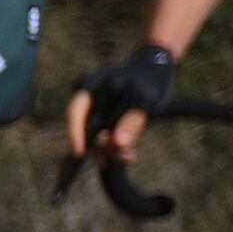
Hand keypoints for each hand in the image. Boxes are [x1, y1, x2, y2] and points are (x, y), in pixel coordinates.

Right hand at [64, 41, 175, 169]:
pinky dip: (117, 145)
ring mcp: (95, 109)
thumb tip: (118, 144)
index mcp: (90, 85)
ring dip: (110, 149)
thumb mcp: (146, 98)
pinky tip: (130, 154)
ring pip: (96, 135)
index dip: (75, 133)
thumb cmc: (151, 79)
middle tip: (110, 161)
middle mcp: (88, 98)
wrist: (157, 70)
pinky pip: (106, 135)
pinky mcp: (105, 118)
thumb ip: (132, 121)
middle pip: (85, 128)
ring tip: (128, 157)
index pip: (75, 111)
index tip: (79, 153)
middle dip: (98, 146)